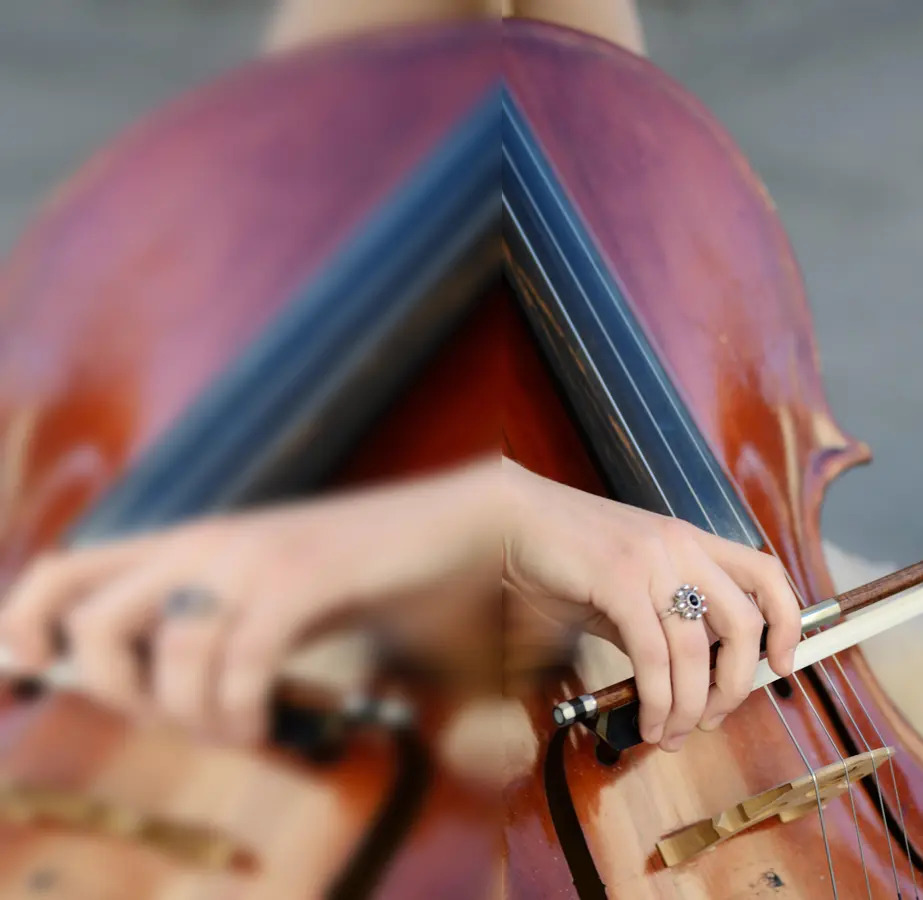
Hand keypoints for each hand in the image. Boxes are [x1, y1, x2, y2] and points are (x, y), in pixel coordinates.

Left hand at [0, 459, 503, 744]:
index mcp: (191, 543)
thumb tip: (162, 679)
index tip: (38, 682)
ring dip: (193, 719)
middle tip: (177, 720)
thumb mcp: (281, 595)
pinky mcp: (304, 577)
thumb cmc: (383, 569)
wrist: (474, 525)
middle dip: (115, 695)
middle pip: (85, 624)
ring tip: (239, 731)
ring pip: (164, 653)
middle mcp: (204, 542)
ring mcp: (253, 556)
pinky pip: (238, 663)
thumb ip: (223, 622)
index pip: (58, 577)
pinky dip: (242, 713)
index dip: (25, 634)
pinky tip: (267, 724)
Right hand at [501, 460, 801, 750]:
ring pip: (695, 650)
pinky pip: (652, 655)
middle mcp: (682, 546)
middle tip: (714, 718)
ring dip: (689, 706)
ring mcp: (652, 561)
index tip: (782, 665)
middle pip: (744, 623)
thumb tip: (684, 681)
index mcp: (692, 542)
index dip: (787, 623)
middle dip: (736, 685)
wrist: (509, 521)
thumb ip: (660, 622)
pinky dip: (657, 699)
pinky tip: (650, 720)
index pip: (766, 574)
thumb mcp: (627, 586)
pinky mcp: (618, 581)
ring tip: (672, 733)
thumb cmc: (565, 557)